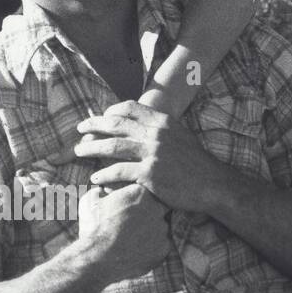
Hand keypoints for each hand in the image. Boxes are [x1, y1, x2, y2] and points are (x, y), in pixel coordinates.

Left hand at [74, 100, 225, 212]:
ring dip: (92, 148)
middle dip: (93, 125)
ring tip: (78, 152)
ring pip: (113, 146)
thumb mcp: (180, 136)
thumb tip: (142, 125)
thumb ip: (160, 129)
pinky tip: (95, 179)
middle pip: (115, 124)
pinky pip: (119, 172)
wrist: (212, 184)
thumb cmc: (196, 163)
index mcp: (162, 122)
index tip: (100, 117)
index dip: (111, 111)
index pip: (130, 108)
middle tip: (79, 129)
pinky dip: (104, 174)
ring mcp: (152, 153)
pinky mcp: (150, 174)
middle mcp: (155, 134)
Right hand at [75, 183, 172, 285]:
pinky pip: (162, 245)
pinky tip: (136, 250)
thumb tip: (100, 190)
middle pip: (160, 208)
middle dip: (149, 214)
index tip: (130, 208)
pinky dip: (152, 248)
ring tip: (132, 239)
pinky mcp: (164, 248)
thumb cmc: (92, 229)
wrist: (96, 259)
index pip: (149, 192)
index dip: (140, 200)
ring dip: (151, 232)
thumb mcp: (89, 202)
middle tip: (134, 224)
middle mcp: (155, 209)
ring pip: (161, 227)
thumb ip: (99, 192)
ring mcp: (162, 229)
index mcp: (140, 193)